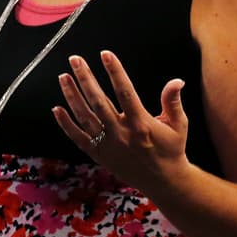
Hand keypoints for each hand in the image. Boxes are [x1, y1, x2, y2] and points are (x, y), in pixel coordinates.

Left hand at [53, 50, 189, 191]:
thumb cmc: (171, 150)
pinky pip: (78, 138)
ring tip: (64, 77)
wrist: (163, 182)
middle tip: (75, 60)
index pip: (125, 92)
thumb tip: (177, 81)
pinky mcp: (100, 155)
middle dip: (85, 78)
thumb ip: (172, 101)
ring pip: (85, 117)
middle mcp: (121, 134)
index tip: (106, 54)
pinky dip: (66, 124)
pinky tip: (57, 109)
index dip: (115, 71)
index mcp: (141, 124)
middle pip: (98, 101)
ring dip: (72, 96)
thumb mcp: (179, 125)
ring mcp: (108, 145)